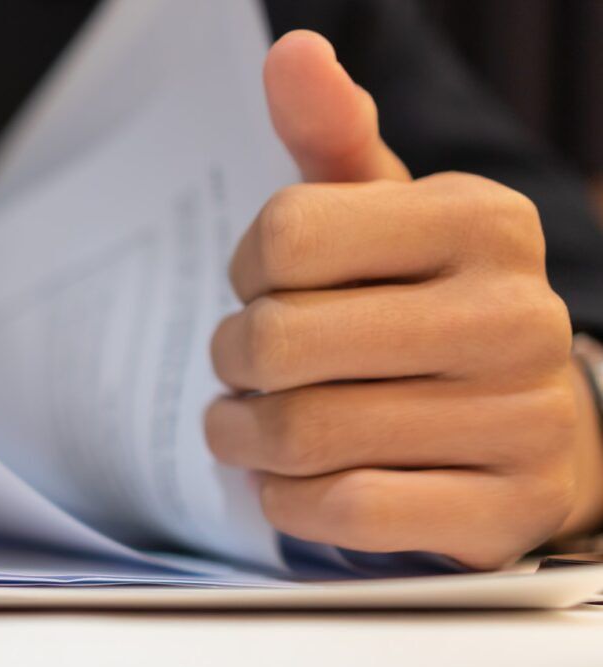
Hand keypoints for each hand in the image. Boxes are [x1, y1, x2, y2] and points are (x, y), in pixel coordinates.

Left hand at [205, 31, 602, 568]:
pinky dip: (289, 501)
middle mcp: (514, 315)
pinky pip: (345, 512)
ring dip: (244, 438)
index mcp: (481, 221)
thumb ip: (332, 136)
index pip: (287, 234)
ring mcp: (519, 419)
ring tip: (247, 427)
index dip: (247, 271)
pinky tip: (290, 482)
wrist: (534, 424)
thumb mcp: (387, 216)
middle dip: (233, 362)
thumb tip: (292, 52)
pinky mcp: (502, 510)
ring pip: (303, 435)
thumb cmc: (427, 308)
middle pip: (279, 342)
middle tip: (239, 370)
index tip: (265, 287)